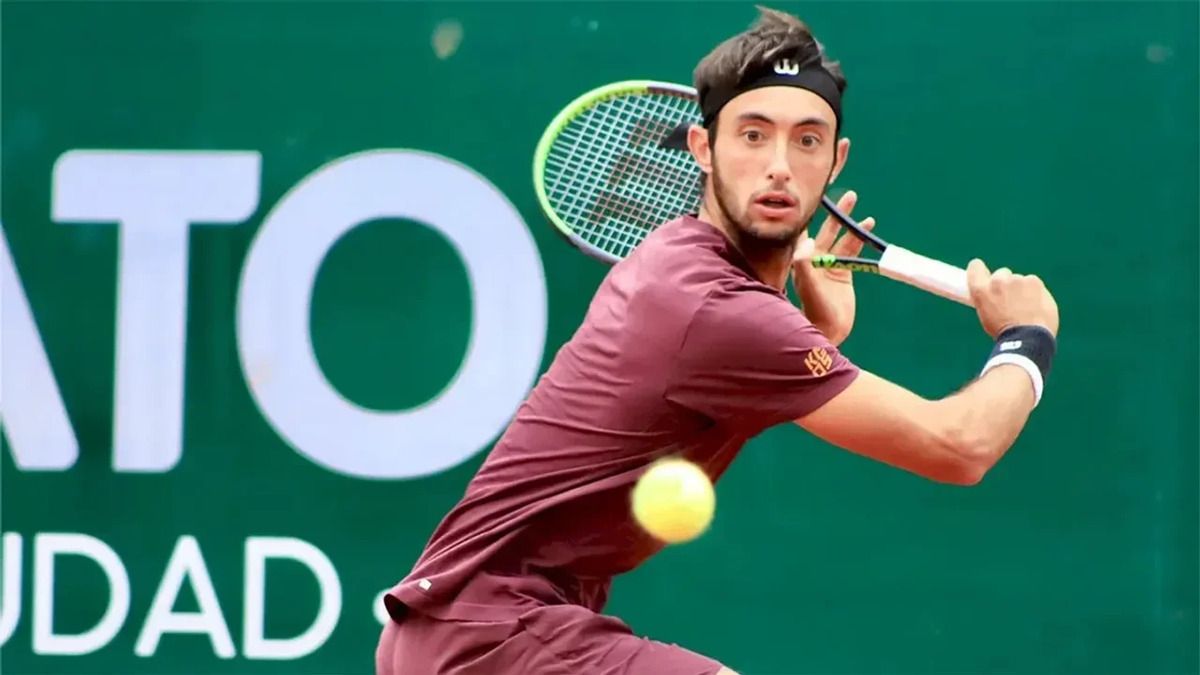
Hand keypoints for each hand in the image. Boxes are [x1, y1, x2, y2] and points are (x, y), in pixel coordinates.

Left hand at [791, 190, 875, 344]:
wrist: (829, 330)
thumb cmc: (815, 310)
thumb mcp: (808, 287)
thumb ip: (804, 265)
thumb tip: (806, 242)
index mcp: (802, 259)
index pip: (805, 230)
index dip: (811, 214)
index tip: (818, 196)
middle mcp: (814, 259)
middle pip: (826, 229)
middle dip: (836, 213)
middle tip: (849, 195)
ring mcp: (829, 265)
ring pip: (841, 238)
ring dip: (849, 222)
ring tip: (856, 203)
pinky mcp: (843, 273)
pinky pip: (851, 250)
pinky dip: (859, 238)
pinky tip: (867, 226)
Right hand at [966, 259, 1059, 337]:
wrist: (1028, 338)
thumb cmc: (1005, 334)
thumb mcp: (986, 316)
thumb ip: (988, 299)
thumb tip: (994, 293)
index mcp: (981, 290)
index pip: (975, 267)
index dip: (980, 271)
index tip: (984, 277)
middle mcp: (998, 281)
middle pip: (1001, 274)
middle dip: (1005, 284)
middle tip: (1010, 301)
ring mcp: (1017, 280)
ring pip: (1019, 280)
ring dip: (1021, 289)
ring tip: (1025, 309)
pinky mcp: (1034, 282)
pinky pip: (1033, 284)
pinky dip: (1035, 293)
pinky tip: (1035, 307)